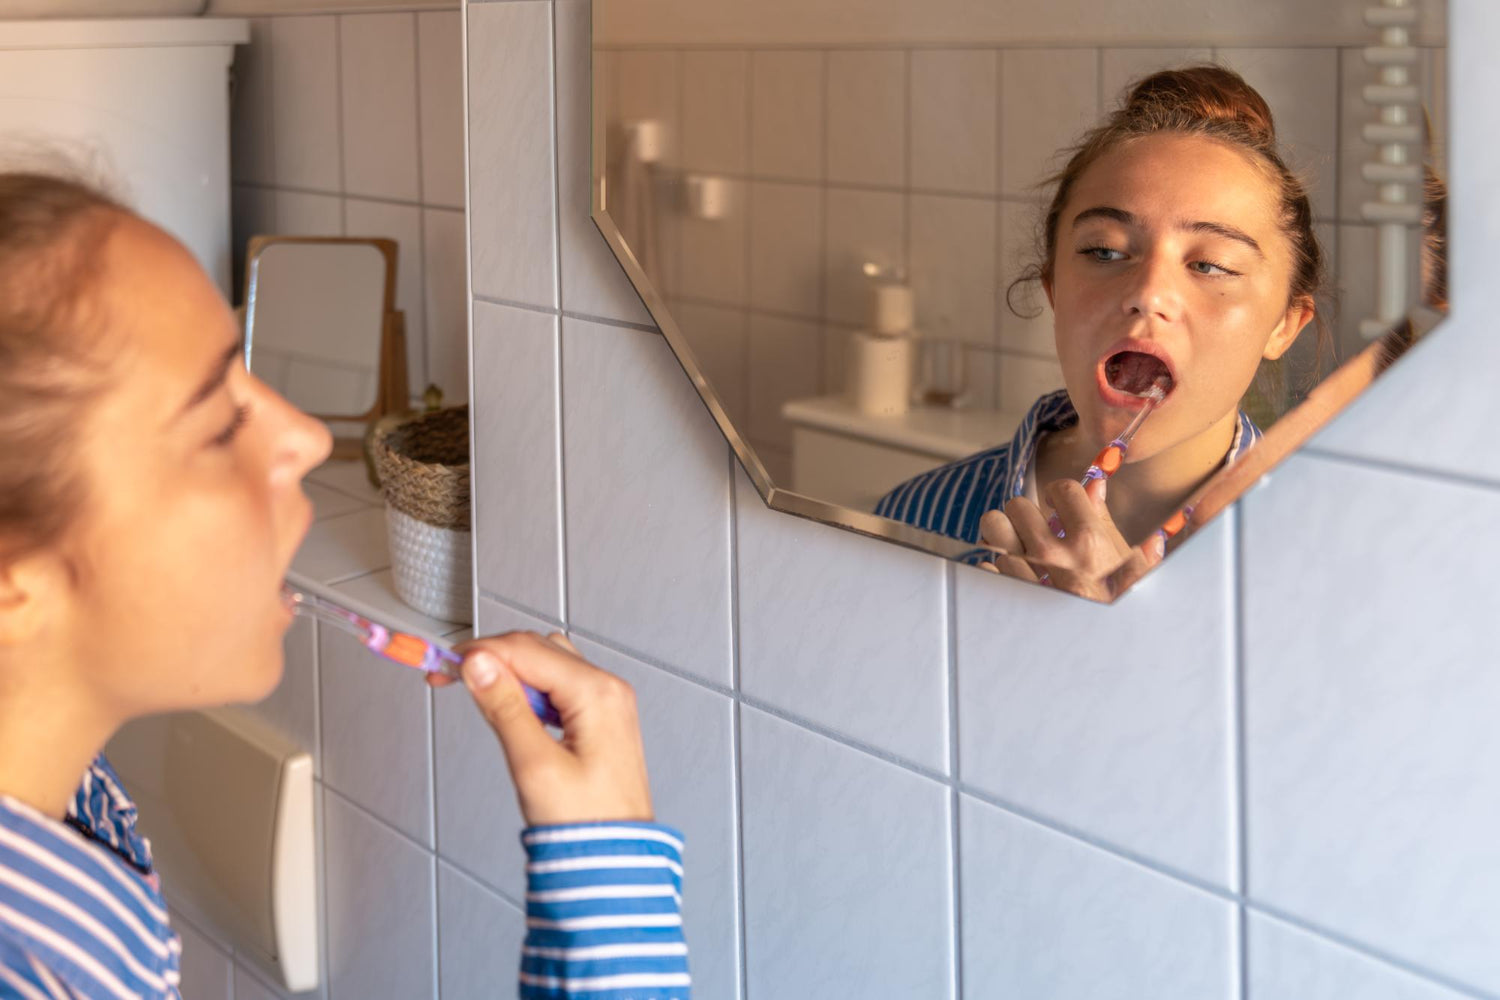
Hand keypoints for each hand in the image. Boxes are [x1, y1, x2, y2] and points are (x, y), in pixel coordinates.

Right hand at [427, 631, 653, 826]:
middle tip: (449, 677)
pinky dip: (529, 689)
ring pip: (548, 662)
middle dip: (491, 656)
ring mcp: (606, 702)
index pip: (526, 649)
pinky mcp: (600, 717)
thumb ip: (504, 708)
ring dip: (510, 671)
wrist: (614, 859)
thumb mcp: (534, 765)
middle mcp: (607, 689)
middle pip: (538, 647)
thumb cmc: (584, 823)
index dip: (478, 652)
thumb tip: (478, 665)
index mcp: (597, 693)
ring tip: (477, 695)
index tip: (441, 666)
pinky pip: (559, 685)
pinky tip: (510, 709)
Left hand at [976, 478, 1164, 600]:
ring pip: (994, 529)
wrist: (1102, 653)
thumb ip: (1105, 522)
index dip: (1060, 492)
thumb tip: (1096, 484)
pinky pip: (985, 565)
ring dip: (1004, 535)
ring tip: (1017, 545)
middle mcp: (1053, 556)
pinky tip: (1010, 573)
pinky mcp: (1004, 596)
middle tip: (1035, 525)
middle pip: (1018, 505)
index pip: (1064, 490)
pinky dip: (993, 566)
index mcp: (1089, 544)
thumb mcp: (1125, 565)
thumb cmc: (1114, 607)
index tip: (1058, 502)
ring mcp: (1025, 576)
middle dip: (1027, 512)